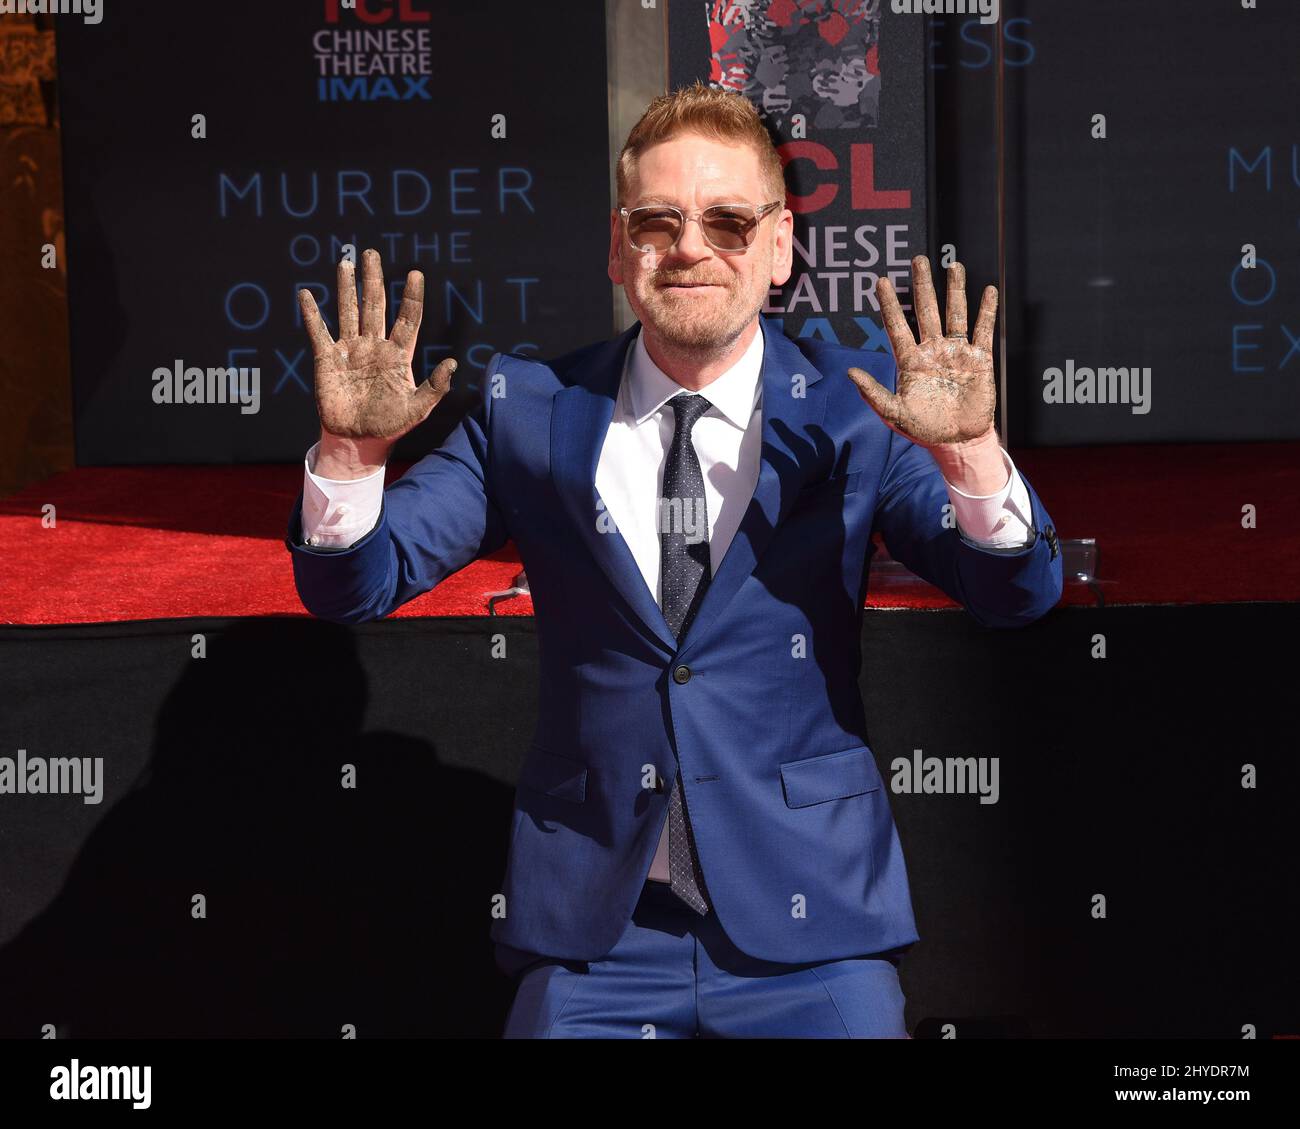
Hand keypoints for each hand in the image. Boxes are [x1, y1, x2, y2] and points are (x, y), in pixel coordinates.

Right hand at [297, 248, 454, 443]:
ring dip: (346, 287)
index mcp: (398, 355)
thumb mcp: (418, 410)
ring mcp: (350, 351)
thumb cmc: (391, 426)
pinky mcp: (327, 360)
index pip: (408, 319)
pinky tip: (306, 295)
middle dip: (374, 279)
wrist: (358, 441)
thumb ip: (435, 388)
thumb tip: (453, 363)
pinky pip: (319, 332)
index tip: (416, 273)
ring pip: (349, 311)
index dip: (411, 297)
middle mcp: (374, 346)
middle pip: (375, 306)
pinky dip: (312, 314)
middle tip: (371, 254)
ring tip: (346, 263)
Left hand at [847, 255, 996, 448]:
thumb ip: (874, 393)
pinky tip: (988, 290)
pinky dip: (986, 311)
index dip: (890, 304)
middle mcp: (932, 351)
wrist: (957, 442)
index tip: (881, 281)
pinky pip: (983, 331)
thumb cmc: (924, 429)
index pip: (897, 326)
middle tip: (919, 260)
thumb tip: (850, 373)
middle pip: (926, 311)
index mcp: (910, 361)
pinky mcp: (980, 360)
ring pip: (955, 314)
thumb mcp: (895, 414)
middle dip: (923, 286)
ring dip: (955, 290)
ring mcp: (956, 353)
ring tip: (953, 264)